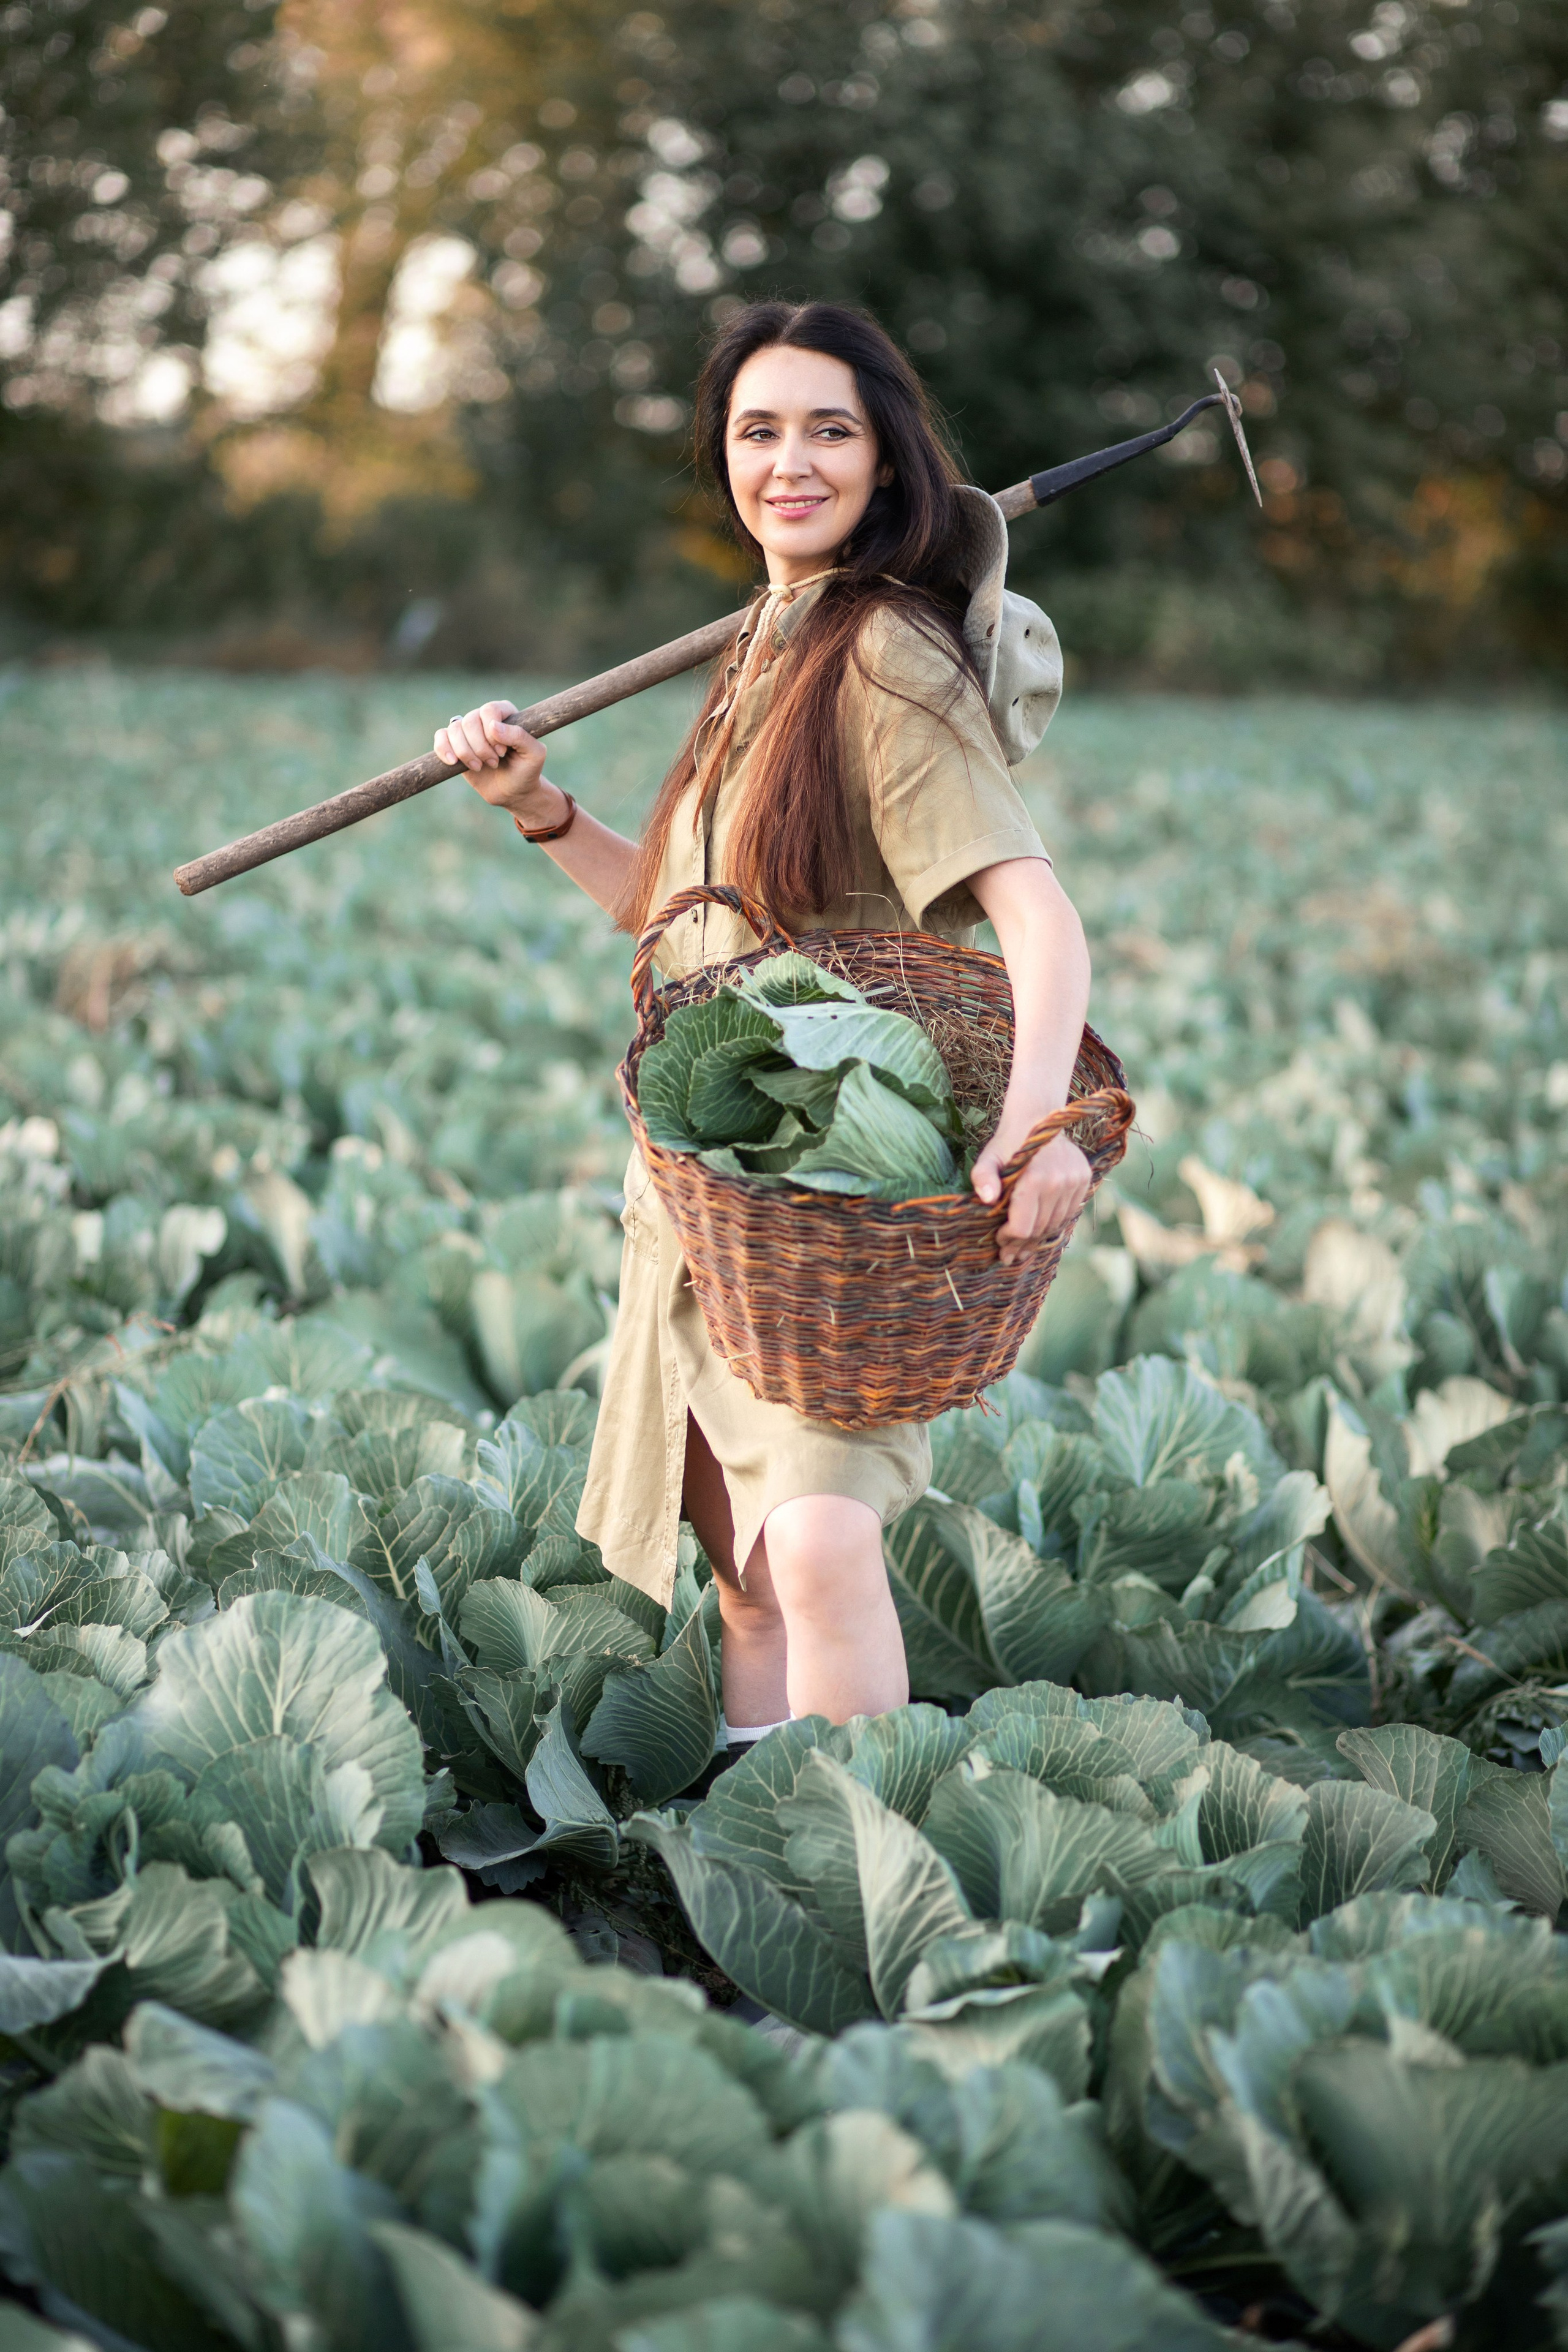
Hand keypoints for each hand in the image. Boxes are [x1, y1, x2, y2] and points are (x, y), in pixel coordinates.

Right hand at [434, 700, 559, 824]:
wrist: (513, 792)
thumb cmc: (527, 771)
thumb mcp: (534, 755)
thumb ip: (520, 736)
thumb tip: (492, 726)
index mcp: (505, 713)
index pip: (489, 710)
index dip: (492, 733)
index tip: (502, 752)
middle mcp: (484, 718)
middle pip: (470, 721)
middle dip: (480, 747)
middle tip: (494, 763)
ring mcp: (468, 731)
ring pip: (454, 729)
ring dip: (465, 752)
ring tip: (479, 767)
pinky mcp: (454, 745)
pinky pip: (440, 737)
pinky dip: (443, 749)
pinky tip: (454, 763)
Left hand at [971, 1118, 1091, 1266]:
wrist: (1037, 1119)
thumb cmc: (1007, 1143)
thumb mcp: (988, 1158)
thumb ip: (983, 1177)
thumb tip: (987, 1200)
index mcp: (1034, 1178)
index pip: (1024, 1227)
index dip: (1009, 1239)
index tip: (999, 1240)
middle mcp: (1059, 1181)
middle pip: (1040, 1229)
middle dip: (1022, 1244)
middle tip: (1010, 1253)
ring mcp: (1075, 1181)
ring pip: (1056, 1224)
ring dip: (1039, 1236)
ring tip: (1024, 1244)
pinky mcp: (1084, 1179)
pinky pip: (1069, 1212)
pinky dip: (1054, 1221)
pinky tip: (1041, 1225)